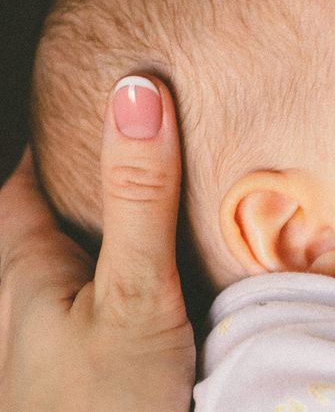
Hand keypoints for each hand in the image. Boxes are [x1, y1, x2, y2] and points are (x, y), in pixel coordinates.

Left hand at [0, 75, 194, 410]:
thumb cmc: (102, 407)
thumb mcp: (131, 292)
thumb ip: (138, 198)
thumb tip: (136, 90)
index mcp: (24, 274)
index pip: (21, 190)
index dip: (53, 148)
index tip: (95, 106)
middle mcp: (28, 309)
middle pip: (45, 231)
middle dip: (85, 194)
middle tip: (138, 154)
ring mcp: (55, 351)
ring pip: (75, 278)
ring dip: (110, 245)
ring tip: (161, 216)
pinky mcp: (93, 380)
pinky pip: (103, 318)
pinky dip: (135, 291)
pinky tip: (175, 297)